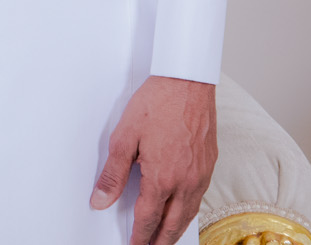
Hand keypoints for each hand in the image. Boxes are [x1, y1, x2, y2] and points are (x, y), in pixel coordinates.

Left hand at [90, 75, 216, 244]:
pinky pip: (199, 198)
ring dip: (175, 230)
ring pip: (189, 213)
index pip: (148, 219)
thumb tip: (100, 200)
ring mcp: (201, 174)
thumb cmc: (156, 104)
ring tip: (164, 238)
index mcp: (162, 178)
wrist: (187, 82)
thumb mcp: (124, 138)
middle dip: (159, 241)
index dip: (139, 236)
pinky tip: (182, 210)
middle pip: (172, 224)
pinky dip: (189, 211)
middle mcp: (186, 182)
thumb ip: (113, 174)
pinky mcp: (209, 164)